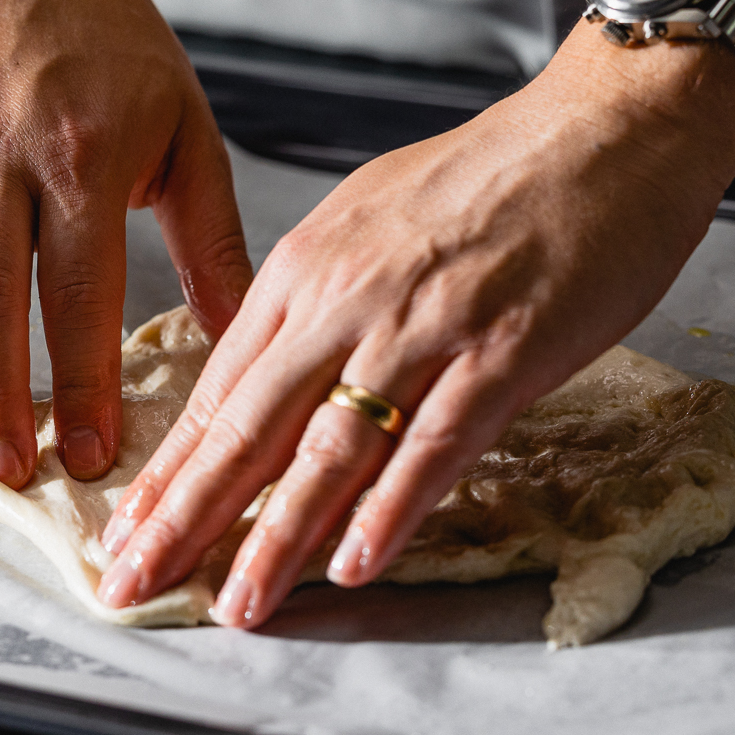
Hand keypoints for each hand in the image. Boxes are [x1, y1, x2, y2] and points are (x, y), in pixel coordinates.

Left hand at [95, 24, 734, 627]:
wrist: (606, 128)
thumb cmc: (493, 175)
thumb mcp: (369, 219)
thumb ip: (317, 298)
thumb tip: (272, 370)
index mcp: (307, 266)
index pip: (219, 388)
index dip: (170, 470)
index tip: (128, 530)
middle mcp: (348, 298)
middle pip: (249, 427)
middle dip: (182, 517)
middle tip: (131, 584)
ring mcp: (424, 326)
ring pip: (330, 449)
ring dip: (275, 539)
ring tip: (236, 606)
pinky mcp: (504, 350)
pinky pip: (434, 444)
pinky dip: (391, 510)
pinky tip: (355, 563)